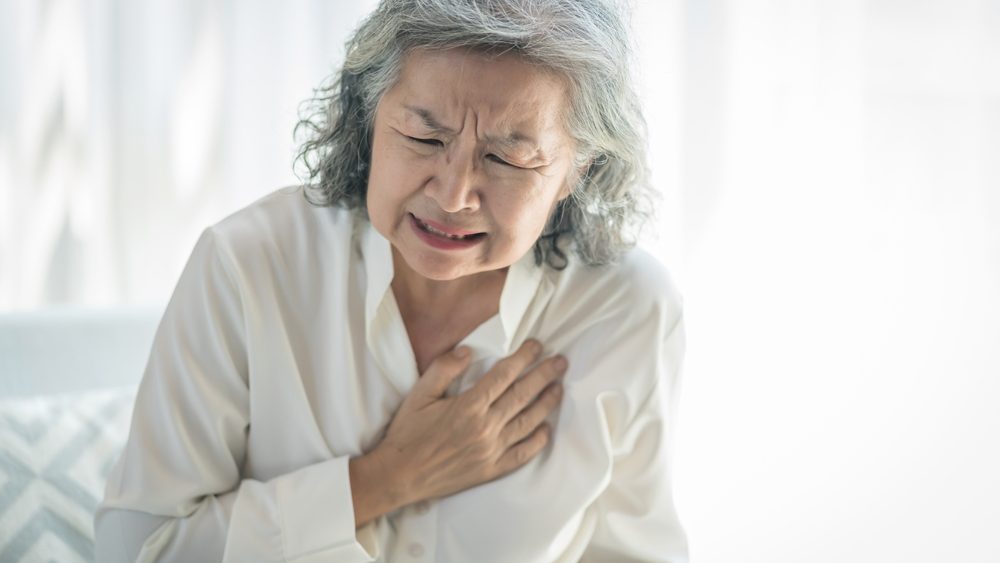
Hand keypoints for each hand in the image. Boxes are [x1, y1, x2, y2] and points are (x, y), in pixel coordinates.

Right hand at [372, 340, 566, 505]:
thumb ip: (444, 369)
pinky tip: (546, 429)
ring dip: (546, 403)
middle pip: (523, 395)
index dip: (524, 357)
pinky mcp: (491, 470)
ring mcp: (491, 450)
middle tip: (561, 361)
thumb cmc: (407, 433)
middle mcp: (485, 427)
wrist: (399, 476)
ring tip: (558, 388)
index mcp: (469, 405)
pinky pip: (522, 454)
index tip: (537, 345)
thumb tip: (468, 352)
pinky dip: (537, 441)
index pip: (505, 375)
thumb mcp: (419, 394)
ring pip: (528, 422)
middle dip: (544, 375)